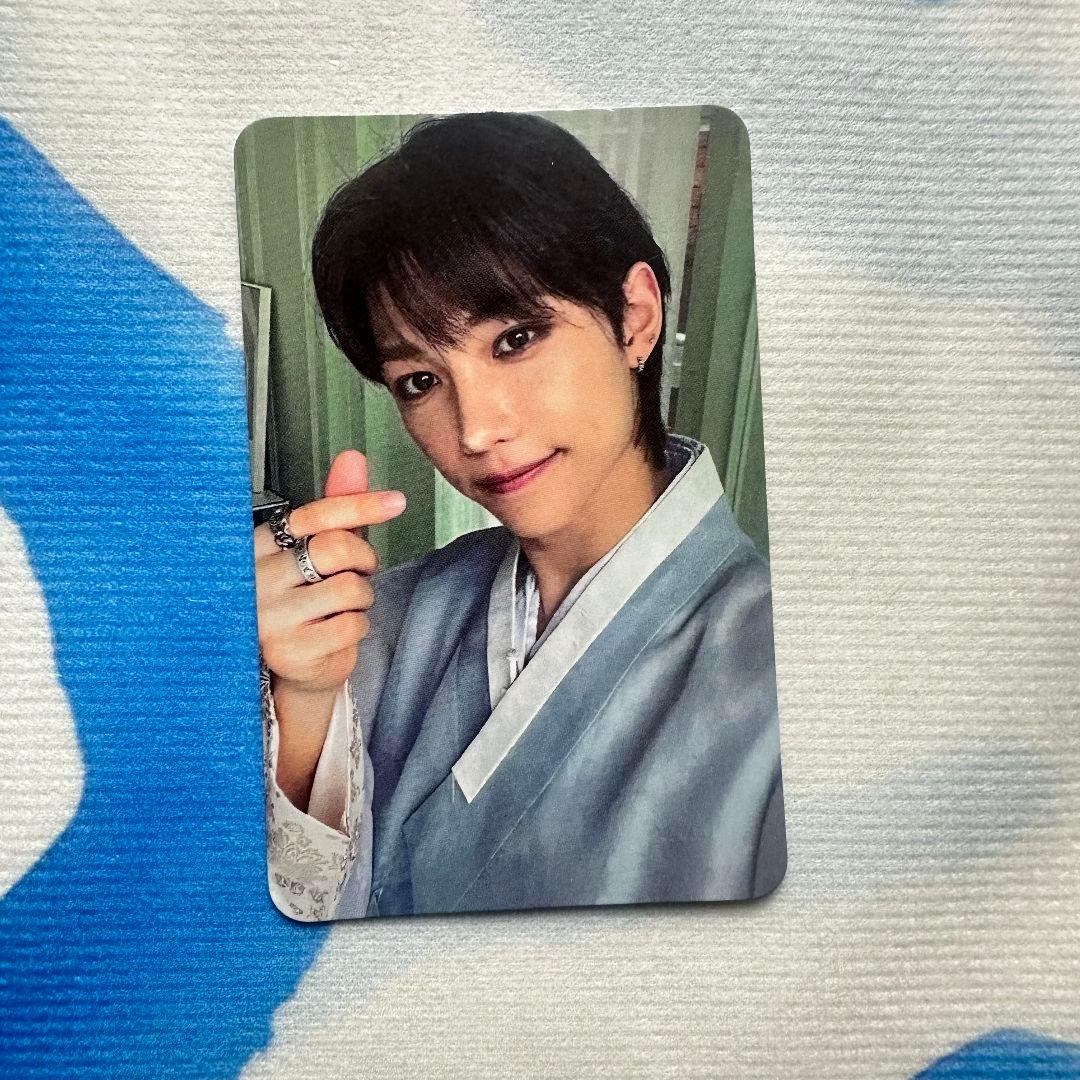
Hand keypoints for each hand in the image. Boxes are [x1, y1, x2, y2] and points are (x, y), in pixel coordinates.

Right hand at [254, 450, 405, 696]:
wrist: (292, 668)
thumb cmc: (307, 601)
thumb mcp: (319, 550)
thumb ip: (337, 508)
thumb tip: (353, 457)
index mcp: (260, 545)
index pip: (315, 514)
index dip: (361, 504)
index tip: (397, 502)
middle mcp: (256, 578)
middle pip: (336, 548)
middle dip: (363, 559)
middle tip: (359, 572)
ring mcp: (268, 617)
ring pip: (349, 588)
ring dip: (360, 599)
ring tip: (339, 607)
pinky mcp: (289, 651)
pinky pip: (351, 624)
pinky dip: (357, 627)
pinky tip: (335, 633)